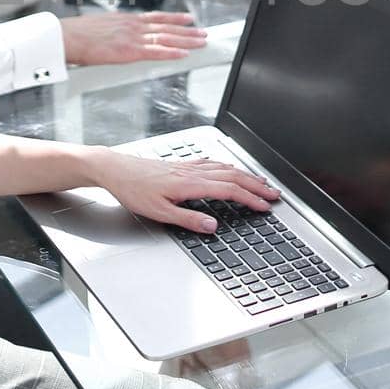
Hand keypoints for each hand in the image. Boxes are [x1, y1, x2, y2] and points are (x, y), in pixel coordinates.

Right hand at [61, 10, 207, 64]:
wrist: (67, 37)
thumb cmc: (78, 33)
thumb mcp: (101, 24)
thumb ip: (115, 28)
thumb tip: (120, 33)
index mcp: (126, 20)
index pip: (157, 18)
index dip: (175, 18)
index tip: (188, 18)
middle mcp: (133, 26)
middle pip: (166, 27)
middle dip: (187, 30)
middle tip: (203, 32)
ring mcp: (132, 38)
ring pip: (166, 38)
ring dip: (186, 40)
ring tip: (200, 42)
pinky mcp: (129, 51)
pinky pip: (155, 52)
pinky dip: (171, 52)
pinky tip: (183, 53)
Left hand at [87, 149, 280, 232]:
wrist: (115, 169)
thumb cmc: (133, 190)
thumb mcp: (159, 212)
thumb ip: (188, 219)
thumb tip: (212, 225)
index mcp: (190, 184)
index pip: (230, 190)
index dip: (250, 199)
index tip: (265, 206)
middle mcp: (192, 172)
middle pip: (233, 176)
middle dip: (256, 185)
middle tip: (274, 194)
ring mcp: (187, 166)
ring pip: (224, 167)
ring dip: (246, 174)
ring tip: (260, 181)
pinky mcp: (181, 164)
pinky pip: (211, 163)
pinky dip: (227, 166)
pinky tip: (229, 168)